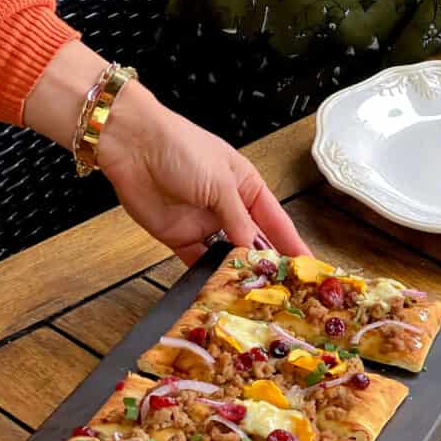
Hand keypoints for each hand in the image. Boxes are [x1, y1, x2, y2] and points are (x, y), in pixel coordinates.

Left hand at [24, 41, 308, 265]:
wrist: (132, 145)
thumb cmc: (182, 148)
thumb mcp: (222, 183)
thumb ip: (240, 222)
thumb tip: (255, 253)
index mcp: (247, 187)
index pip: (277, 222)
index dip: (293, 245)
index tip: (308, 267)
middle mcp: (229, 208)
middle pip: (254, 243)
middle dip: (268, 265)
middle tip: (285, 290)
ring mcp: (205, 224)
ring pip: (229, 256)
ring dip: (239, 273)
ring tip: (255, 295)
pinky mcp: (180, 238)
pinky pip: (199, 262)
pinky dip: (209, 275)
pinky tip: (223, 288)